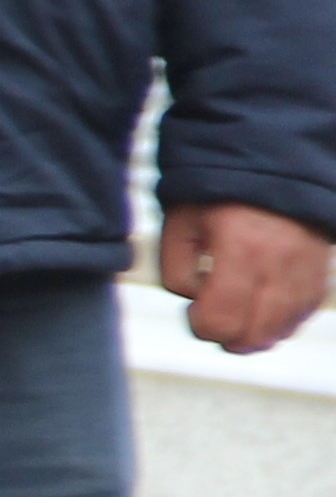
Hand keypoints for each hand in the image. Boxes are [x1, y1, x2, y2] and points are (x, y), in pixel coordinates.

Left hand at [165, 200, 332, 355]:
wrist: (270, 160)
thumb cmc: (216, 193)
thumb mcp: (179, 224)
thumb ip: (177, 271)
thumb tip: (197, 303)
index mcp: (240, 248)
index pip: (220, 320)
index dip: (199, 325)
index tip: (193, 308)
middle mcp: (280, 262)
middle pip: (254, 335)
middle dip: (225, 336)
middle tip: (212, 315)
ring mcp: (306, 267)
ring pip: (282, 329)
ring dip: (254, 334)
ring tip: (236, 313)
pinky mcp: (321, 268)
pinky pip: (303, 312)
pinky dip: (281, 320)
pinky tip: (261, 308)